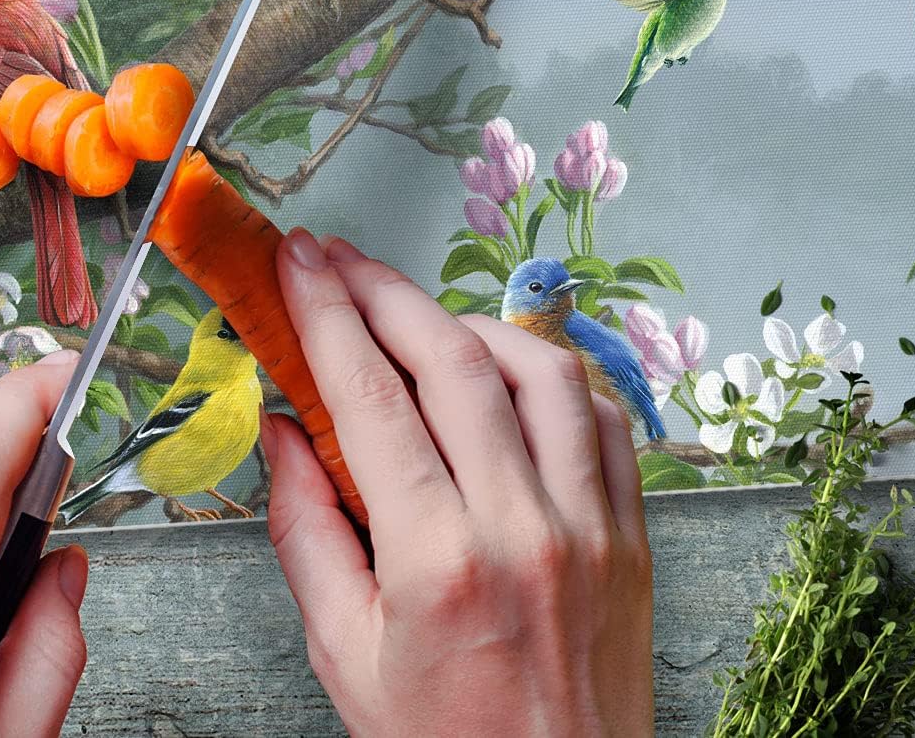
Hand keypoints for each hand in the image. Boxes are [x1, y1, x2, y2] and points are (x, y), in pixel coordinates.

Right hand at [264, 233, 653, 737]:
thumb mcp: (344, 654)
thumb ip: (304, 530)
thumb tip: (282, 429)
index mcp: (439, 562)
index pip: (371, 395)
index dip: (328, 312)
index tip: (299, 263)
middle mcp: (524, 528)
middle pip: (452, 359)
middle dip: (383, 290)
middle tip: (339, 259)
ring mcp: (590, 526)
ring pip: (539, 368)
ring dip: (470, 321)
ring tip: (420, 318)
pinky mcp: (633, 536)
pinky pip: (603, 418)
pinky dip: (552, 375)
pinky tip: (509, 373)